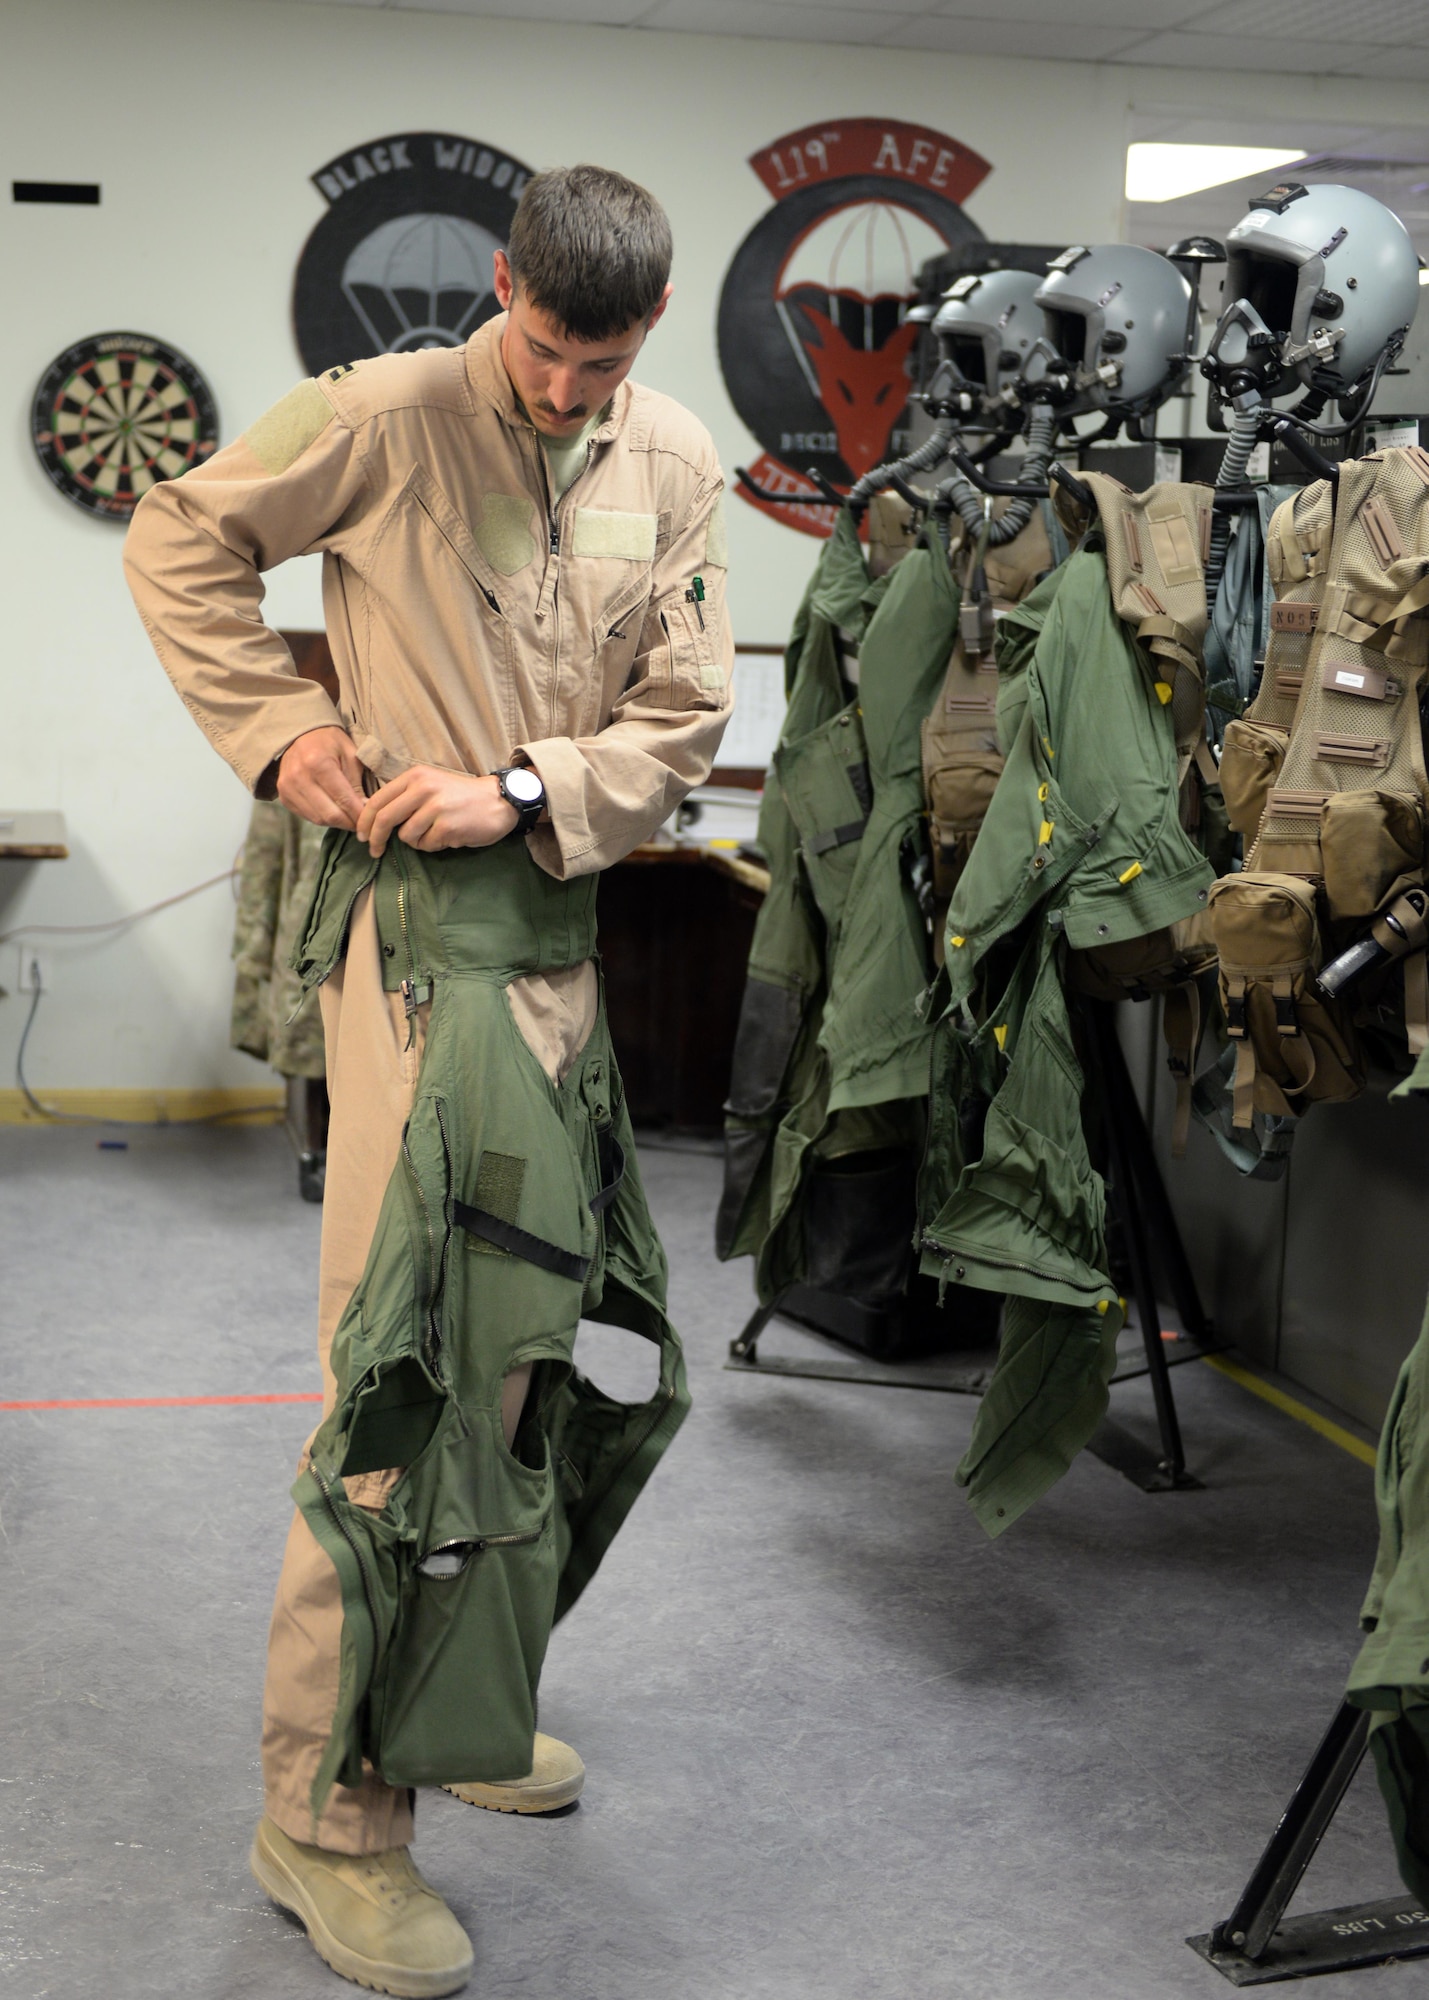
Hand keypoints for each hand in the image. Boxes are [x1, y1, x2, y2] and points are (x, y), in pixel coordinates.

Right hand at [275, 726, 367, 830]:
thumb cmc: (330, 742)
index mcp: (318, 762)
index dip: (360, 815)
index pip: (344, 800)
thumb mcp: (350, 754)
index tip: (371, 821)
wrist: (300, 734)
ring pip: (318, 819)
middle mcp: (299, 777)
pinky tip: (333, 811)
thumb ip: (357, 783)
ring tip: (349, 818)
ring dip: (337, 823)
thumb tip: (364, 810)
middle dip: (349, 823)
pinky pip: (307, 816)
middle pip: (330, 815)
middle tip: (363, 824)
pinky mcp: (283, 797)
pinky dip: (323, 818)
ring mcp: (287, 788)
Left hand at [356, 767, 518, 857]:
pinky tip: (447, 837)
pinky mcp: (447, 827)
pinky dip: (433, 846)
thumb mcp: (430, 785)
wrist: (498, 801)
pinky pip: (426, 845)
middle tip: (375, 852)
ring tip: (433, 834)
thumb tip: (375, 821)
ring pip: (406, 836)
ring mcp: (435, 808)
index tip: (362, 836)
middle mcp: (423, 788)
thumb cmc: (461, 796)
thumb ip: (405, 797)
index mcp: (414, 777)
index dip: (365, 821)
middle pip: (385, 819)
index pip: (377, 800)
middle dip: (376, 839)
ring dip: (416, 841)